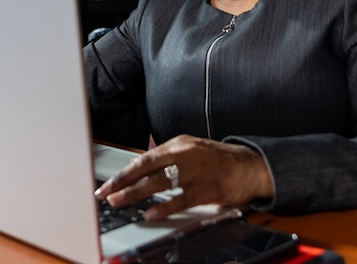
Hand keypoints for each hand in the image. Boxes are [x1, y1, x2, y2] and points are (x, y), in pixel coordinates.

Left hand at [94, 134, 272, 219]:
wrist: (251, 166)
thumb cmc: (218, 160)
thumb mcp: (190, 151)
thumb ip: (165, 158)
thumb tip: (136, 165)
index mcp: (180, 144)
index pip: (145, 158)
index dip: (125, 172)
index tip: (108, 183)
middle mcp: (186, 154)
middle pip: (148, 167)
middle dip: (123, 181)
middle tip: (105, 192)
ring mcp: (197, 171)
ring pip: (160, 182)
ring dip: (137, 193)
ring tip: (120, 201)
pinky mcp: (208, 189)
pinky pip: (182, 199)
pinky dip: (165, 206)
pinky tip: (151, 213)